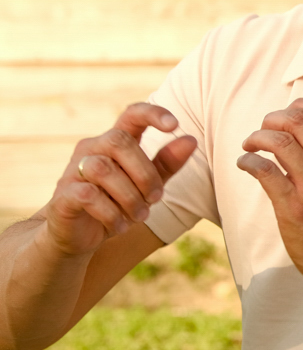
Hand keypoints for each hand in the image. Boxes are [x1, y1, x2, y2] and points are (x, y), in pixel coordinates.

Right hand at [45, 103, 196, 256]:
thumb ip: (167, 163)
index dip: (152, 114)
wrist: (79, 235)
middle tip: (155, 199)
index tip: (175, 125)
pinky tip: (118, 226)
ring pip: (103, 169)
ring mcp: (74, 169)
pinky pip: (88, 194)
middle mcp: (92, 149)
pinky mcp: (64, 194)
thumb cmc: (117, 204)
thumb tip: (191, 140)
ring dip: (129, 197)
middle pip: (119, 142)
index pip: (131, 115)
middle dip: (144, 173)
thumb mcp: (148, 185)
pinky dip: (110, 213)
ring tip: (139, 216)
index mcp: (116, 143)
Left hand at [237, 99, 302, 293]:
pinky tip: (246, 164)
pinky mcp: (293, 208)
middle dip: (273, 118)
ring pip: (280, 142)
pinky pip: (265, 171)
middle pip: (300, 120)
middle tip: (264, 130)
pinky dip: (248, 161)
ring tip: (251, 145)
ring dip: (257, 137)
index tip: (289, 115)